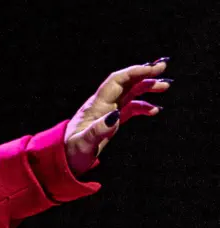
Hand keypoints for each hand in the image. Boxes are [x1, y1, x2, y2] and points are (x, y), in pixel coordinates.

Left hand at [64, 58, 170, 176]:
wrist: (63, 160)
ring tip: (165, 86)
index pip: (117, 82)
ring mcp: (107, 112)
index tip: (152, 68)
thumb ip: (98, 130)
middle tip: (163, 67)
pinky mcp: (110, 122)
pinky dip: (142, 106)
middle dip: (143, 73)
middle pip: (125, 83)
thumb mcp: (83, 144)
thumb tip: (115, 117)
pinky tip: (154, 110)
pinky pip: (129, 109)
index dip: (134, 72)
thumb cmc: (71, 153)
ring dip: (146, 87)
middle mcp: (102, 105)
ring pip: (129, 94)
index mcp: (96, 106)